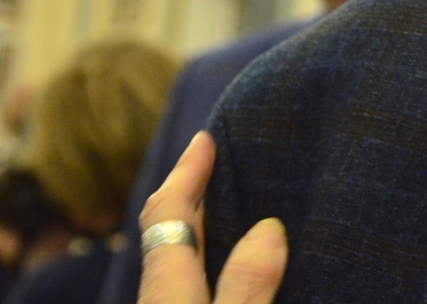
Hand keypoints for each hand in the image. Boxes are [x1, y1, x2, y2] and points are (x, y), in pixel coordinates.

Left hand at [137, 131, 286, 303]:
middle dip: (192, 191)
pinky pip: (188, 278)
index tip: (205, 138)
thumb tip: (268, 227)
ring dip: (202, 225)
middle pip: (168, 231)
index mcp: (168, 289)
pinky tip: (234, 263)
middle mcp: (159, 296)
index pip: (168, 214)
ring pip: (178, 256)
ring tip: (236, 204)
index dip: (186, 171)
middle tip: (226, 160)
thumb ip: (247, 283)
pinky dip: (209, 254)